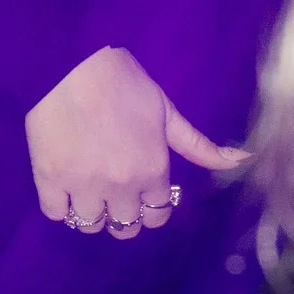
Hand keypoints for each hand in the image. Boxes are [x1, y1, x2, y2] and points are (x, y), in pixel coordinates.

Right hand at [24, 46, 245, 240]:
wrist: (72, 66)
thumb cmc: (124, 84)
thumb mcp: (168, 113)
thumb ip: (199, 146)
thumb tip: (244, 159)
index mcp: (152, 172)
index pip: (156, 215)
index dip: (151, 208)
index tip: (142, 197)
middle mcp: (120, 186)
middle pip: (124, 227)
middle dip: (123, 216)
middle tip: (114, 198)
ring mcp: (82, 184)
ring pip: (89, 225)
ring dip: (91, 214)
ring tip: (87, 195)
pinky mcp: (49, 178)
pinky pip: (54, 213)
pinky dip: (60, 207)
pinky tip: (63, 191)